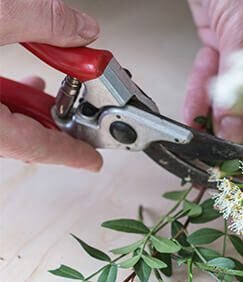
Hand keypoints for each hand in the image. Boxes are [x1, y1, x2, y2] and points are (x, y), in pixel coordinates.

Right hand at [0, 0, 101, 170]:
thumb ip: (38, 21)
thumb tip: (83, 29)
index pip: (37, 148)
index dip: (72, 154)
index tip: (95, 162)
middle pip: (26, 141)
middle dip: (59, 127)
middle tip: (88, 119)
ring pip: (10, 129)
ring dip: (37, 111)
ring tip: (55, 91)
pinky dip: (15, 102)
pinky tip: (28, 82)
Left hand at [185, 0, 242, 148]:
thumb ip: (239, 85)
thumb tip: (234, 131)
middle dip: (233, 137)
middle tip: (215, 159)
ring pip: (232, 102)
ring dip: (212, 121)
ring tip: (198, 139)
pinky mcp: (229, 51)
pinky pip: (215, 83)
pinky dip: (201, 97)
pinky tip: (192, 115)